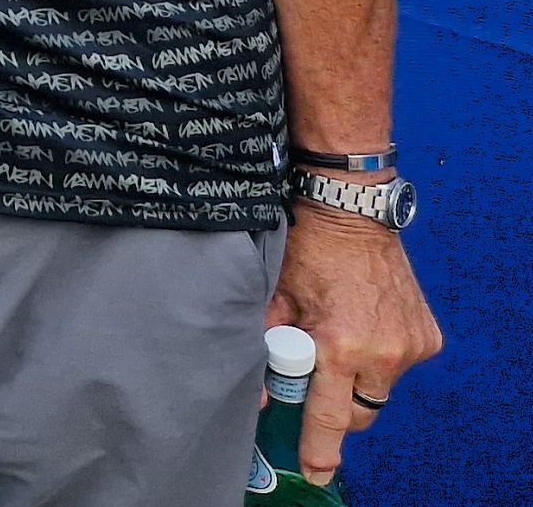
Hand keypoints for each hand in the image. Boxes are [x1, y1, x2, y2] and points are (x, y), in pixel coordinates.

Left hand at [270, 199, 442, 485]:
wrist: (352, 215)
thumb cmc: (307, 251)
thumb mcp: (274, 298)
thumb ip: (265, 346)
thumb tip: (260, 394)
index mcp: (341, 346)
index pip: (329, 416)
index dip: (320, 448)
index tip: (316, 472)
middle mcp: (382, 353)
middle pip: (358, 413)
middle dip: (336, 409)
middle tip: (317, 383)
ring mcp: (410, 346)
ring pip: (379, 390)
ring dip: (358, 378)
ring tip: (340, 339)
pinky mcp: (427, 337)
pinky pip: (400, 365)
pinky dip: (380, 357)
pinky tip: (363, 325)